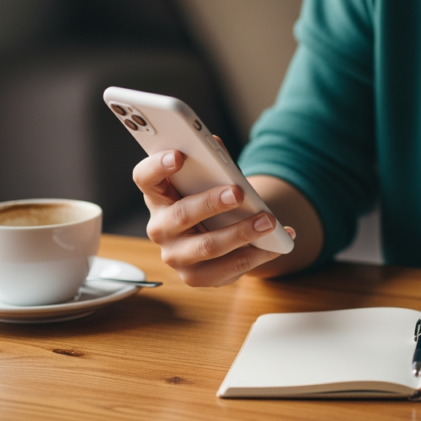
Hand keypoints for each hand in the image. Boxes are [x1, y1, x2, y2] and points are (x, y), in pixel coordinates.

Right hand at [133, 148, 294, 286]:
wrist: (218, 233)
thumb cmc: (209, 197)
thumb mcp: (209, 178)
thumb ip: (211, 162)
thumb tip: (215, 144)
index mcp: (158, 195)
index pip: (145, 178)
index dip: (158, 166)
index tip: (179, 155)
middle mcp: (160, 228)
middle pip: (181, 215)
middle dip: (212, 203)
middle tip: (239, 192)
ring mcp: (175, 256)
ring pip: (207, 246)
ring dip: (241, 233)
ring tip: (268, 221)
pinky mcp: (196, 276)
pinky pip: (227, 269)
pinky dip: (256, 255)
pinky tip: (275, 244)